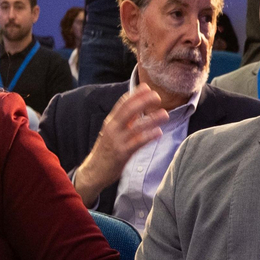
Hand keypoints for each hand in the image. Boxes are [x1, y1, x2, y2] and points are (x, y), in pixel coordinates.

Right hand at [73, 83, 167, 200]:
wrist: (94, 171)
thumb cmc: (106, 151)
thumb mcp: (112, 133)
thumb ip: (125, 122)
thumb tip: (138, 109)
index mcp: (110, 122)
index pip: (122, 104)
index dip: (135, 95)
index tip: (147, 87)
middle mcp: (112, 129)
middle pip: (129, 111)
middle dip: (143, 101)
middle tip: (157, 96)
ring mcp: (117, 141)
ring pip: (136, 127)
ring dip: (152, 119)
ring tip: (165, 114)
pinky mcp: (122, 153)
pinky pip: (137, 143)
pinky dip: (149, 136)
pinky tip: (159, 132)